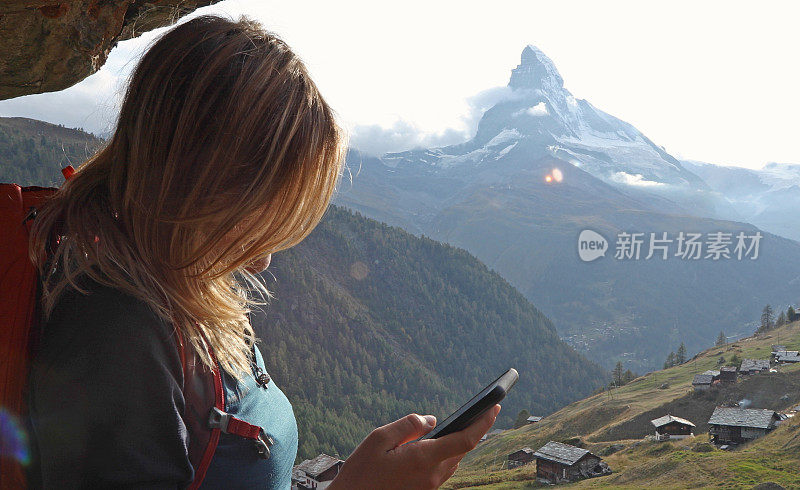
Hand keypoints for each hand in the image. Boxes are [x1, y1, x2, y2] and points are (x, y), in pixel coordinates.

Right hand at [328, 405, 500, 489]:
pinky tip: (438, 445)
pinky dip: (444, 455)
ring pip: (452, 461)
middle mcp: (431, 476)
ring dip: (458, 443)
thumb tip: (431, 420)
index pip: (465, 440)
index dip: (483, 423)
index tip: (495, 407)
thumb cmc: (361, 473)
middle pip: (461, 450)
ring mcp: (429, 487)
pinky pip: (441, 471)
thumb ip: (408, 425)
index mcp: (423, 459)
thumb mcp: (378, 439)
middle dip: (473, 430)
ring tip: (463, 424)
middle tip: (482, 410)